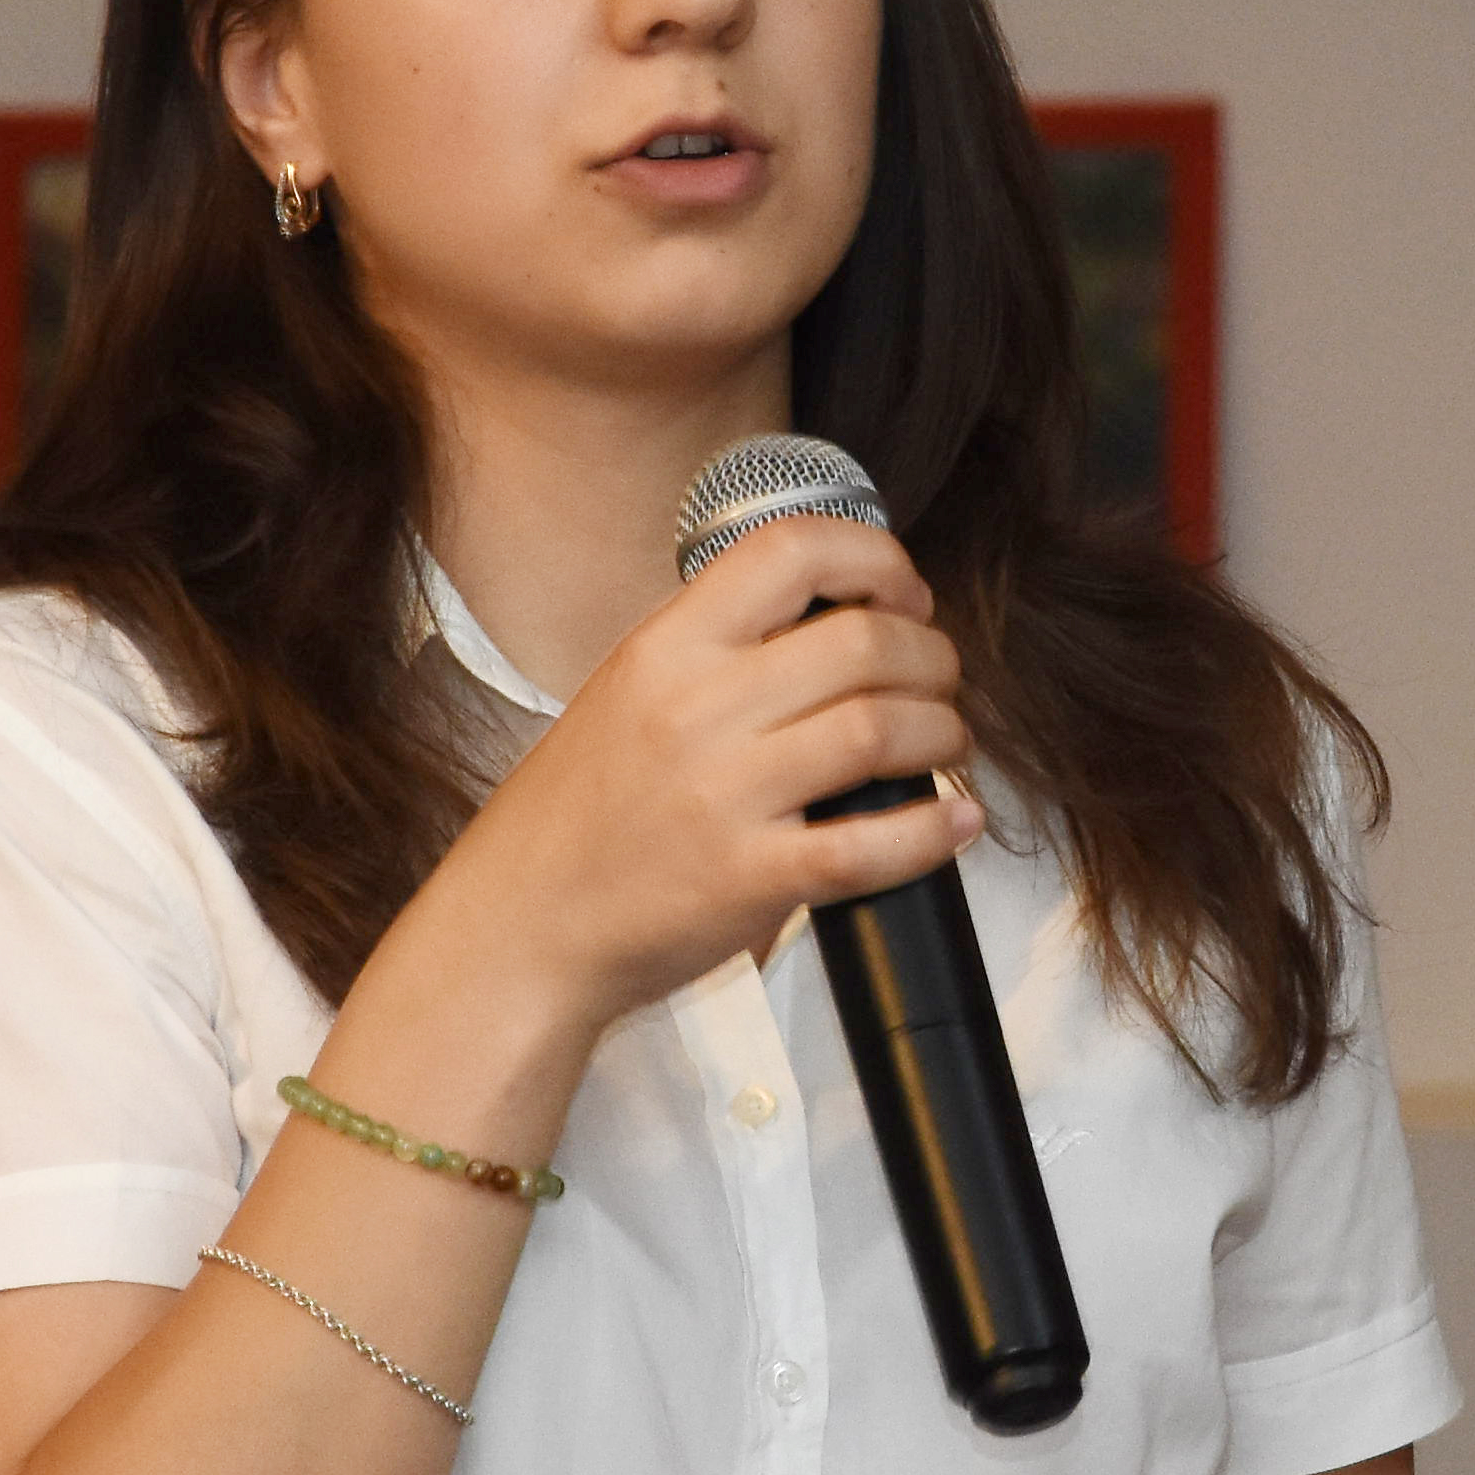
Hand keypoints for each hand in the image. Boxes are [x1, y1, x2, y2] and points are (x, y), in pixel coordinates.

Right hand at [417, 512, 981, 1030]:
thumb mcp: (627, 692)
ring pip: (882, 728)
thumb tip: (841, 618)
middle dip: (930, 655)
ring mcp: (724, 795)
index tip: (904, 593)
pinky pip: (871, 844)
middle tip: (937, 679)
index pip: (789, 550)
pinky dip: (931, 829)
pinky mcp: (750, 879)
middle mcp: (696, 708)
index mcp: (666, 647)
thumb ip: (718, 651)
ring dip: (942, 731)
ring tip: (943, 743)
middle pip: (864, 641)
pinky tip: (954, 820)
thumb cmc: (580, 814)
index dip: (875, 558)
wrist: (520, 925)